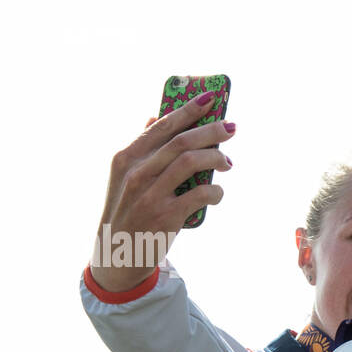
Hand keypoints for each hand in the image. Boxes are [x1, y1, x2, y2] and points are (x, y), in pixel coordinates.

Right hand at [90, 92, 235, 290]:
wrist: (120, 254)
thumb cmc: (129, 211)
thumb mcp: (125, 177)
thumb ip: (143, 149)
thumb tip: (157, 117)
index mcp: (126, 158)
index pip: (162, 125)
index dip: (188, 109)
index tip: (211, 97)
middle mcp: (136, 172)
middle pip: (181, 140)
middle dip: (211, 129)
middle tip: (231, 128)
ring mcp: (150, 194)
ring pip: (190, 161)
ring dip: (216, 157)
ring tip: (229, 162)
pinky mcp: (166, 215)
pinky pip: (200, 194)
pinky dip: (215, 190)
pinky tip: (218, 192)